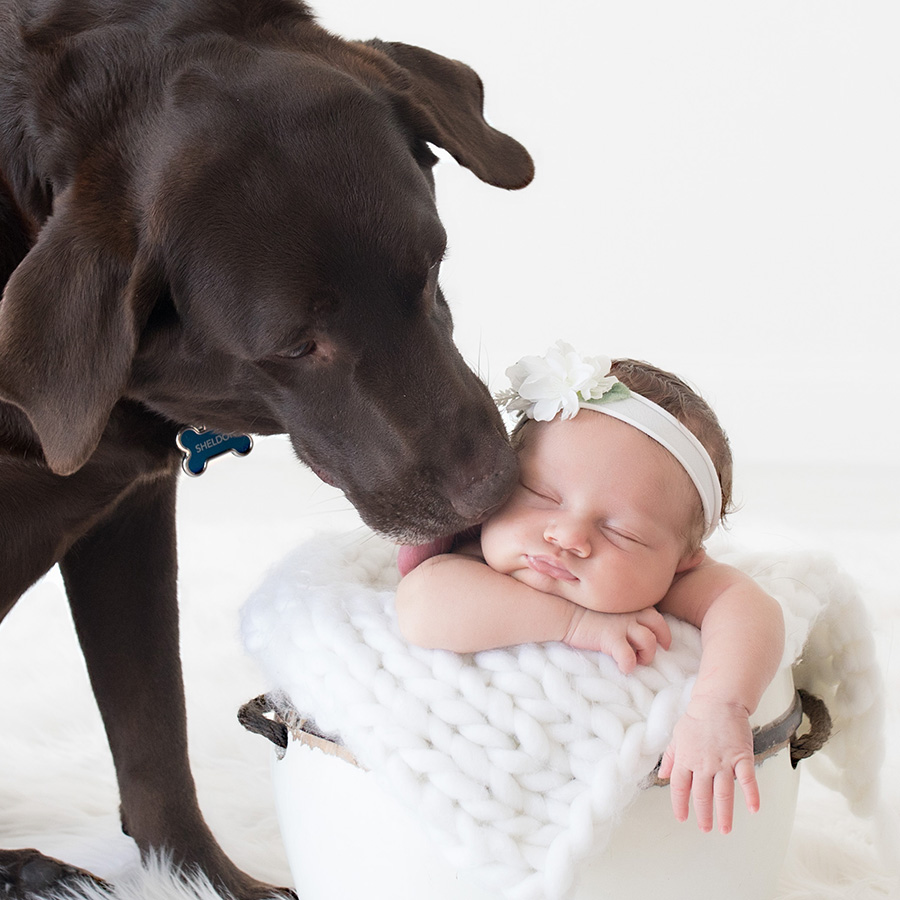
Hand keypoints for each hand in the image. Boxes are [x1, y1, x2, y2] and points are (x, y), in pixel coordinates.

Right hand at [563, 606, 671, 672]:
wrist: (563, 612)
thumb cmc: (581, 610)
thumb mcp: (606, 607)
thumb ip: (620, 611)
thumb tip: (629, 624)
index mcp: (628, 604)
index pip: (654, 612)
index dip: (659, 626)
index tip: (660, 636)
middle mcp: (628, 612)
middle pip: (659, 623)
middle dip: (664, 638)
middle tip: (663, 648)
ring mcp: (621, 625)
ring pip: (649, 640)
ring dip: (647, 654)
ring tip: (639, 660)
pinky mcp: (610, 638)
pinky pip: (628, 656)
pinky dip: (629, 665)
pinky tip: (623, 668)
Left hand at [658, 696, 757, 833]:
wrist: (718, 701)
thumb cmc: (697, 717)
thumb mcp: (677, 735)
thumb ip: (670, 757)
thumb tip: (662, 774)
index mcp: (685, 758)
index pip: (679, 787)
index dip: (680, 804)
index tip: (682, 818)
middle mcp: (703, 764)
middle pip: (701, 795)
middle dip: (703, 815)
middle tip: (705, 828)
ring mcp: (723, 762)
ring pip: (723, 794)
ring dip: (724, 814)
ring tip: (724, 829)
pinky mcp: (741, 757)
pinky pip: (747, 780)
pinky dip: (751, 796)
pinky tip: (753, 810)